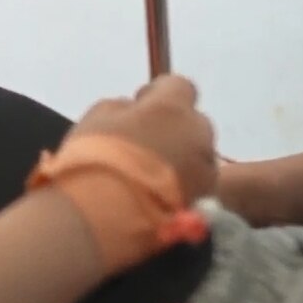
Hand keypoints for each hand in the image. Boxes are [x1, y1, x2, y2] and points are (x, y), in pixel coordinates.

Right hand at [72, 74, 218, 202]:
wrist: (103, 217)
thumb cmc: (96, 159)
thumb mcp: (96, 118)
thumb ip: (121, 109)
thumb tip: (132, 112)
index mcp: (172, 107)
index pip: (180, 86)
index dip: (159, 93)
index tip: (141, 105)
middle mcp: (198, 134)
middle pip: (194, 122)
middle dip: (174, 127)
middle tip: (146, 142)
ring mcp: (205, 170)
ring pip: (199, 155)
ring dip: (181, 157)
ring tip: (151, 174)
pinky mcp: (204, 202)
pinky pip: (197, 183)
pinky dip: (182, 184)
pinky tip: (157, 195)